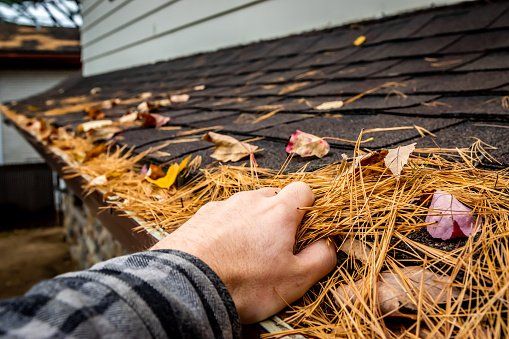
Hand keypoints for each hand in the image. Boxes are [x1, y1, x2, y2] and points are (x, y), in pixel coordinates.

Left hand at [151, 181, 336, 322]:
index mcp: (277, 211)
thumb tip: (329, 245)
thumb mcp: (295, 279)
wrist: (186, 286)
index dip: (309, 207)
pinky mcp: (200, 217)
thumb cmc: (244, 283)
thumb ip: (321, 258)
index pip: (303, 190)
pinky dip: (227, 229)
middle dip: (279, 216)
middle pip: (273, 196)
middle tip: (275, 246)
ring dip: (251, 223)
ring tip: (245, 254)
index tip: (305, 229)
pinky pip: (222, 216)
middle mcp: (250, 200)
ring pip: (246, 206)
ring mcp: (222, 206)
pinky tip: (221, 253)